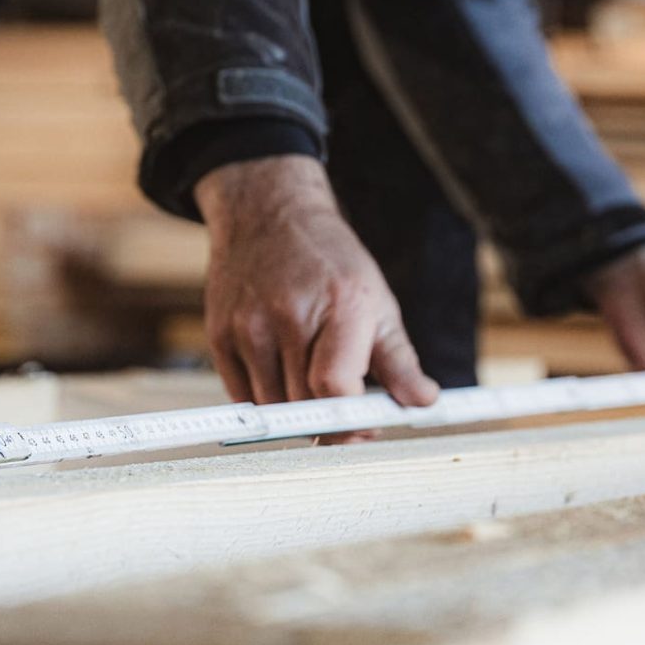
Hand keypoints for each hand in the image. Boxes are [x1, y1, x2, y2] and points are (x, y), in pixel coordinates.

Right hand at [193, 156, 438, 410]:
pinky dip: (267, 400)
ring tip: (313, 387)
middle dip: (330, 422)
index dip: (350, 422)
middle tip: (347, 415)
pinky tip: (283, 376)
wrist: (268, 215)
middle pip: (306, 404)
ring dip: (297, 413)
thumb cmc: (329, 263)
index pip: (335, 387)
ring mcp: (248, 325)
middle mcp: (290, 315)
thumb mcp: (376, 302)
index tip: (363, 429)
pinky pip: (244, 396)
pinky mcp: (220, 335)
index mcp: (341, 306)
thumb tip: (424, 402)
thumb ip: (400, 360)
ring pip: (273, 408)